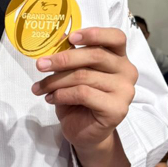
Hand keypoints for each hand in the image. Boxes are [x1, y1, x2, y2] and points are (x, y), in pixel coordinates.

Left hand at [31, 27, 137, 147]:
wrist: (84, 132)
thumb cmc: (78, 98)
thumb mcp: (73, 72)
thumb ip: (71, 55)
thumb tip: (57, 37)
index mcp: (119, 57)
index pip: (116, 37)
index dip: (94, 34)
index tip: (71, 38)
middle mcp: (127, 72)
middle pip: (95, 55)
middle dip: (62, 59)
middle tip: (40, 65)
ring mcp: (125, 91)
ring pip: (84, 76)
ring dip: (55, 81)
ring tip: (40, 87)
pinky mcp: (117, 109)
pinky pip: (83, 93)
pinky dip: (62, 94)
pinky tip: (51, 98)